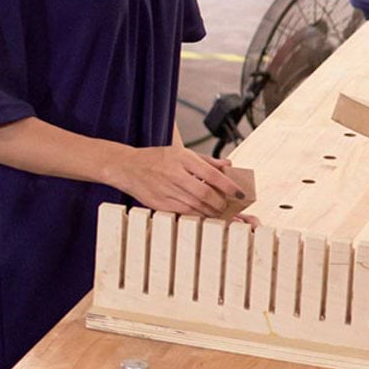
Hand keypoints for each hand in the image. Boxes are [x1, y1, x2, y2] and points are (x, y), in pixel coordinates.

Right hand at [105, 146, 248, 217]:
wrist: (128, 167)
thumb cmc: (156, 159)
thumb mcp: (181, 152)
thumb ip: (206, 160)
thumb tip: (227, 165)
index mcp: (182, 159)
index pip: (212, 174)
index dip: (229, 186)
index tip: (240, 193)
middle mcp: (175, 175)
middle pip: (205, 194)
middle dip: (221, 203)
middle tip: (228, 206)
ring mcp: (167, 191)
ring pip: (196, 207)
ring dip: (211, 212)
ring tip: (218, 211)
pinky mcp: (160, 205)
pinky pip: (184, 213)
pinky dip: (196, 216)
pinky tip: (203, 215)